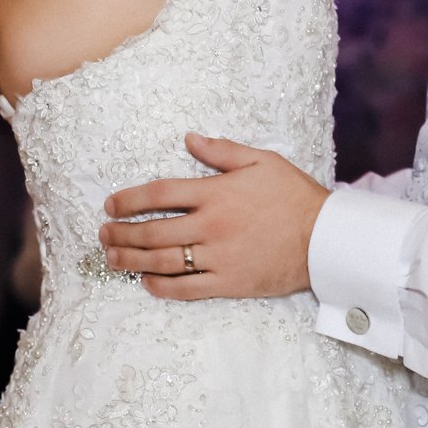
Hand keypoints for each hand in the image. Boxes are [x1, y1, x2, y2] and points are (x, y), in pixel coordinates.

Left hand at [98, 133, 326, 301]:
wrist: (324, 238)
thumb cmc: (294, 196)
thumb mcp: (261, 161)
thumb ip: (222, 151)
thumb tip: (189, 139)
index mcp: (215, 193)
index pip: (159, 194)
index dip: (128, 199)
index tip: (110, 204)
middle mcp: (210, 225)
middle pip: (152, 230)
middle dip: (121, 233)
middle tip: (102, 234)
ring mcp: (217, 256)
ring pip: (163, 261)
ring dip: (131, 260)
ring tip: (112, 258)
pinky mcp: (228, 282)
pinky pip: (186, 288)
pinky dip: (162, 287)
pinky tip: (146, 282)